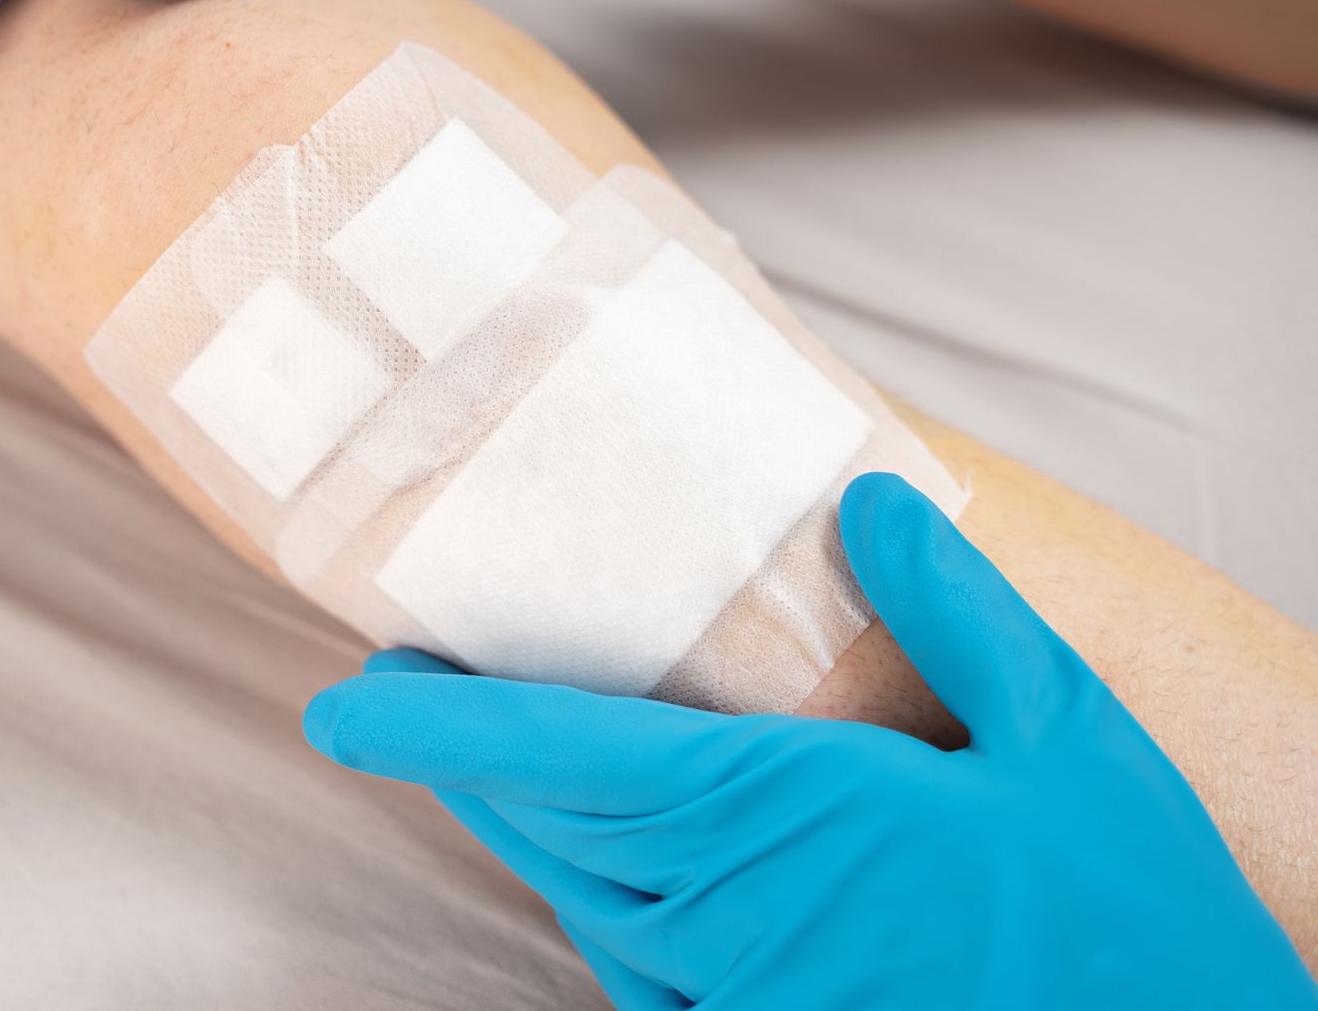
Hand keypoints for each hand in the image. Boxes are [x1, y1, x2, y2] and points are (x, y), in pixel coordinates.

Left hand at [302, 474, 1316, 1008]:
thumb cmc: (1124, 915)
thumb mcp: (1068, 735)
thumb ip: (957, 613)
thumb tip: (871, 501)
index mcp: (779, 809)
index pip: (563, 752)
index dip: (436, 730)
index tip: (340, 705)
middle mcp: (729, 904)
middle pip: (547, 819)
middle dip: (458, 758)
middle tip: (396, 697)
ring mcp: (736, 989)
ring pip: (581, 893)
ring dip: (519, 823)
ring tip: (483, 755)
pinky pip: (638, 967)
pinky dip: (598, 904)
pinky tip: (607, 871)